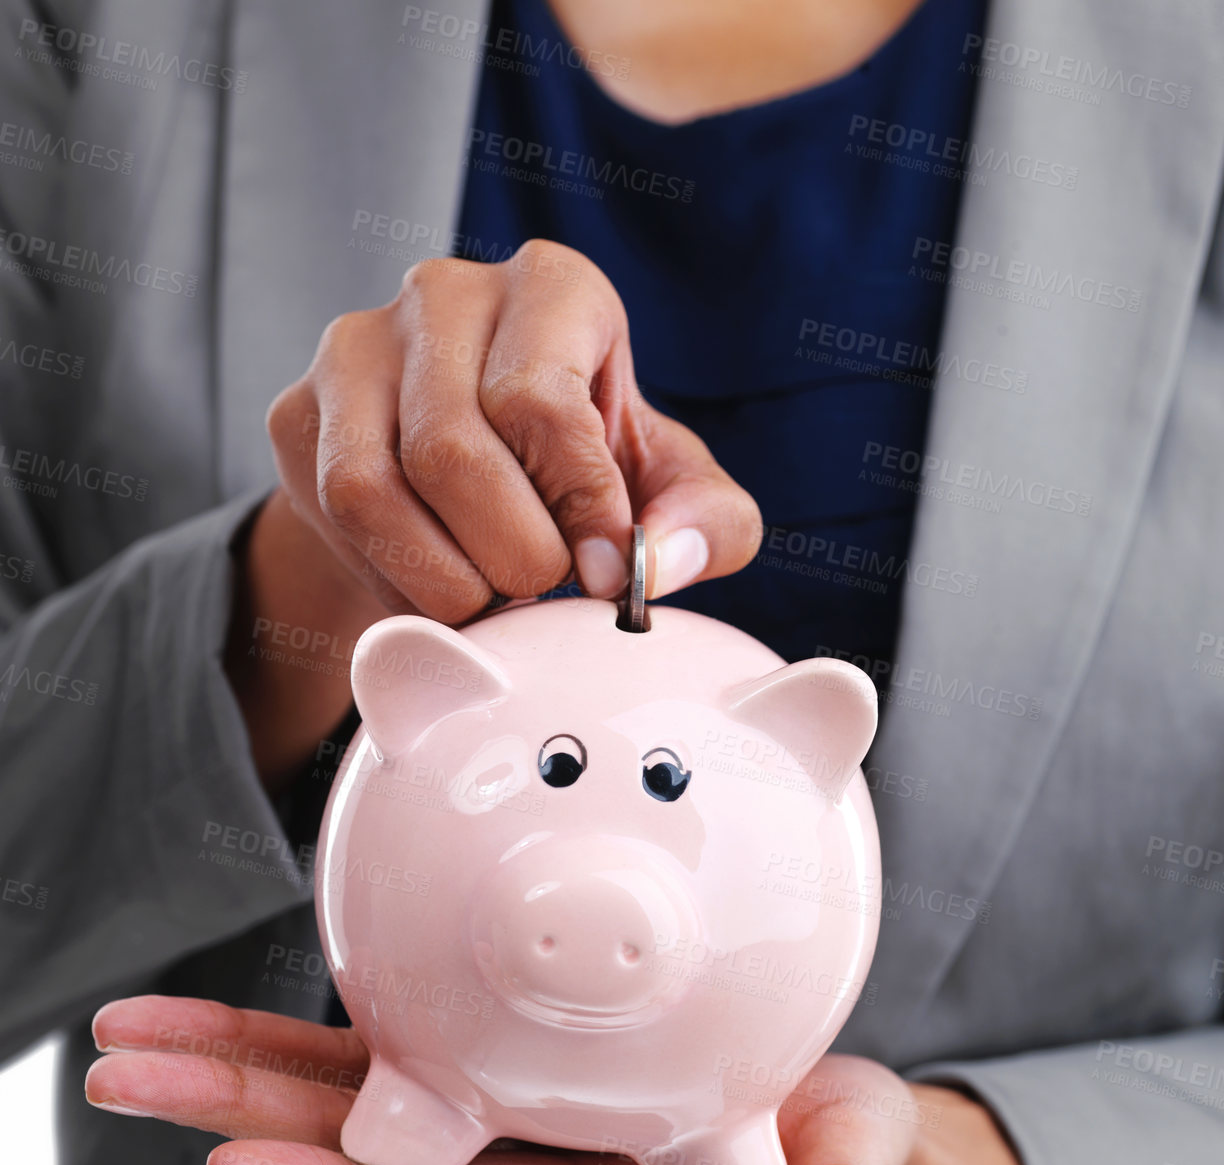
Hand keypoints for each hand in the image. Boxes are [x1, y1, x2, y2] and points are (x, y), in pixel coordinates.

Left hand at [86, 997, 1039, 1164]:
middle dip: (237, 1104)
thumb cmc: (836, 1149)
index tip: (237, 1158)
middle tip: (112, 1071)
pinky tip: (248, 996)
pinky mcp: (512, 1056)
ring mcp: (510, 1102)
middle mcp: (522, 1146)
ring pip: (354, 1081)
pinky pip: (397, 1037)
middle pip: (361, 1132)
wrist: (825, 1125)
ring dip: (239, 1056)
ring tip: (130, 1032)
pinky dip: (316, 1022)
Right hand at [266, 240, 760, 617]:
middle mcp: (445, 294)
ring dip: (443, 578)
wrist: (477, 478)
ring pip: (372, 488)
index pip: (540, 401)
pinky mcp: (297, 410)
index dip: (575, 509)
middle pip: (451, 451)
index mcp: (551, 289)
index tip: (603, 575)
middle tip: (541, 588)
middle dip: (508, 555)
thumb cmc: (590, 469)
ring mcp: (356, 345)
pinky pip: (333, 515)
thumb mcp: (671, 490)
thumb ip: (708, 522)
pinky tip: (436, 584)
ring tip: (492, 596)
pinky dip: (394, 580)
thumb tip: (661, 562)